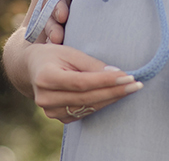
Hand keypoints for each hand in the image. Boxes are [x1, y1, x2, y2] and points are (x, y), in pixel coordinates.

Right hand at [25, 43, 142, 122]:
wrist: (32, 68)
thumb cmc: (54, 55)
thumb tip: (118, 74)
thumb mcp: (71, 52)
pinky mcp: (58, 117)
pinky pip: (84, 112)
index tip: (127, 76)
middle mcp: (45, 98)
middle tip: (136, 84)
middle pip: (86, 97)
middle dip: (114, 91)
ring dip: (111, 98)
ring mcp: (50, 111)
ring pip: (87, 107)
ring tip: (131, 88)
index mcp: (46, 77)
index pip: (81, 82)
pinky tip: (115, 95)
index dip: (105, 81)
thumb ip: (92, 64)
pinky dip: (101, 104)